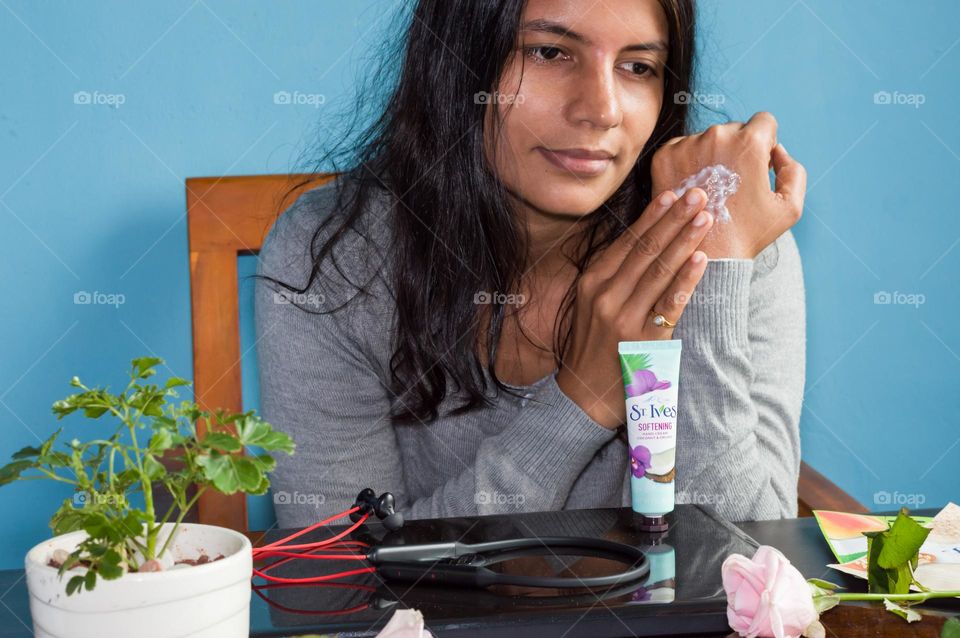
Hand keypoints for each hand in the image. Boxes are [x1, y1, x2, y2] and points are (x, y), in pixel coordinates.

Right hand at [556, 188, 712, 429]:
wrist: (583, 397)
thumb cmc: (591, 347)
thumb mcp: (589, 305)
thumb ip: (611, 276)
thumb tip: (642, 242)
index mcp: (592, 282)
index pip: (626, 242)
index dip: (652, 216)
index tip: (672, 194)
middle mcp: (605, 295)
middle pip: (645, 250)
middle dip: (674, 219)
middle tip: (698, 194)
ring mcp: (623, 318)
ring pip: (658, 271)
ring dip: (684, 240)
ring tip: (704, 217)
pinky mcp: (642, 341)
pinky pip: (668, 305)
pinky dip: (686, 281)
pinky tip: (701, 260)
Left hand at [650, 111, 806, 259]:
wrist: (705, 256)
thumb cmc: (749, 234)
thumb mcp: (790, 207)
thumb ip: (793, 170)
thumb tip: (778, 150)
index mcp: (749, 142)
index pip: (764, 122)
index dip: (765, 145)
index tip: (757, 168)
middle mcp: (716, 136)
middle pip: (734, 129)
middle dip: (738, 150)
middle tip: (733, 185)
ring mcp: (686, 145)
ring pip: (706, 138)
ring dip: (712, 156)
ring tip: (712, 191)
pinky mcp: (663, 157)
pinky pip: (682, 148)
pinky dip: (688, 163)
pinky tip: (694, 190)